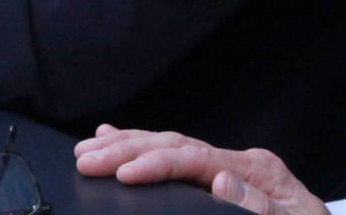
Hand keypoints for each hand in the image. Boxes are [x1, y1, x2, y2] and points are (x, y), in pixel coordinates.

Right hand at [74, 126, 328, 214]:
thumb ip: (258, 207)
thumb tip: (217, 182)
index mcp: (256, 170)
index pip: (195, 159)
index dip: (156, 164)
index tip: (122, 173)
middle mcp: (240, 161)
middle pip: (176, 144)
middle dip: (128, 148)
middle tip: (87, 157)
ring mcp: (231, 165)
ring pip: (171, 144)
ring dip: (128, 144)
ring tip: (90, 147)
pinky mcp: (224, 174)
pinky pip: (178, 155)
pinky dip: (146, 146)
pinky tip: (117, 137)